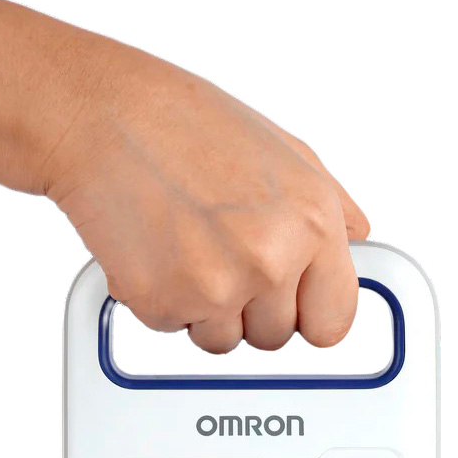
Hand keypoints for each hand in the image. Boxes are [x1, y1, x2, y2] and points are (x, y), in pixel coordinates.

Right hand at [43, 52, 369, 352]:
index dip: (308, 314)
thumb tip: (356, 241)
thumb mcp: (286, 152)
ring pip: (224, 341)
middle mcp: (271, 262)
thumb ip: (332, 208)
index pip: (333, 324)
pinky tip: (158, 249)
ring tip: (188, 246)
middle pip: (275, 337)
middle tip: (222, 253)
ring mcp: (216, 288)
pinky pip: (174, 329)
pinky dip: (163, 300)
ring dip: (206, 309)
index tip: (293, 304)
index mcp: (314, 225)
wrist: (101, 116)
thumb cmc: (186, 125)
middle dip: (251, 307)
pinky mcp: (162, 304)